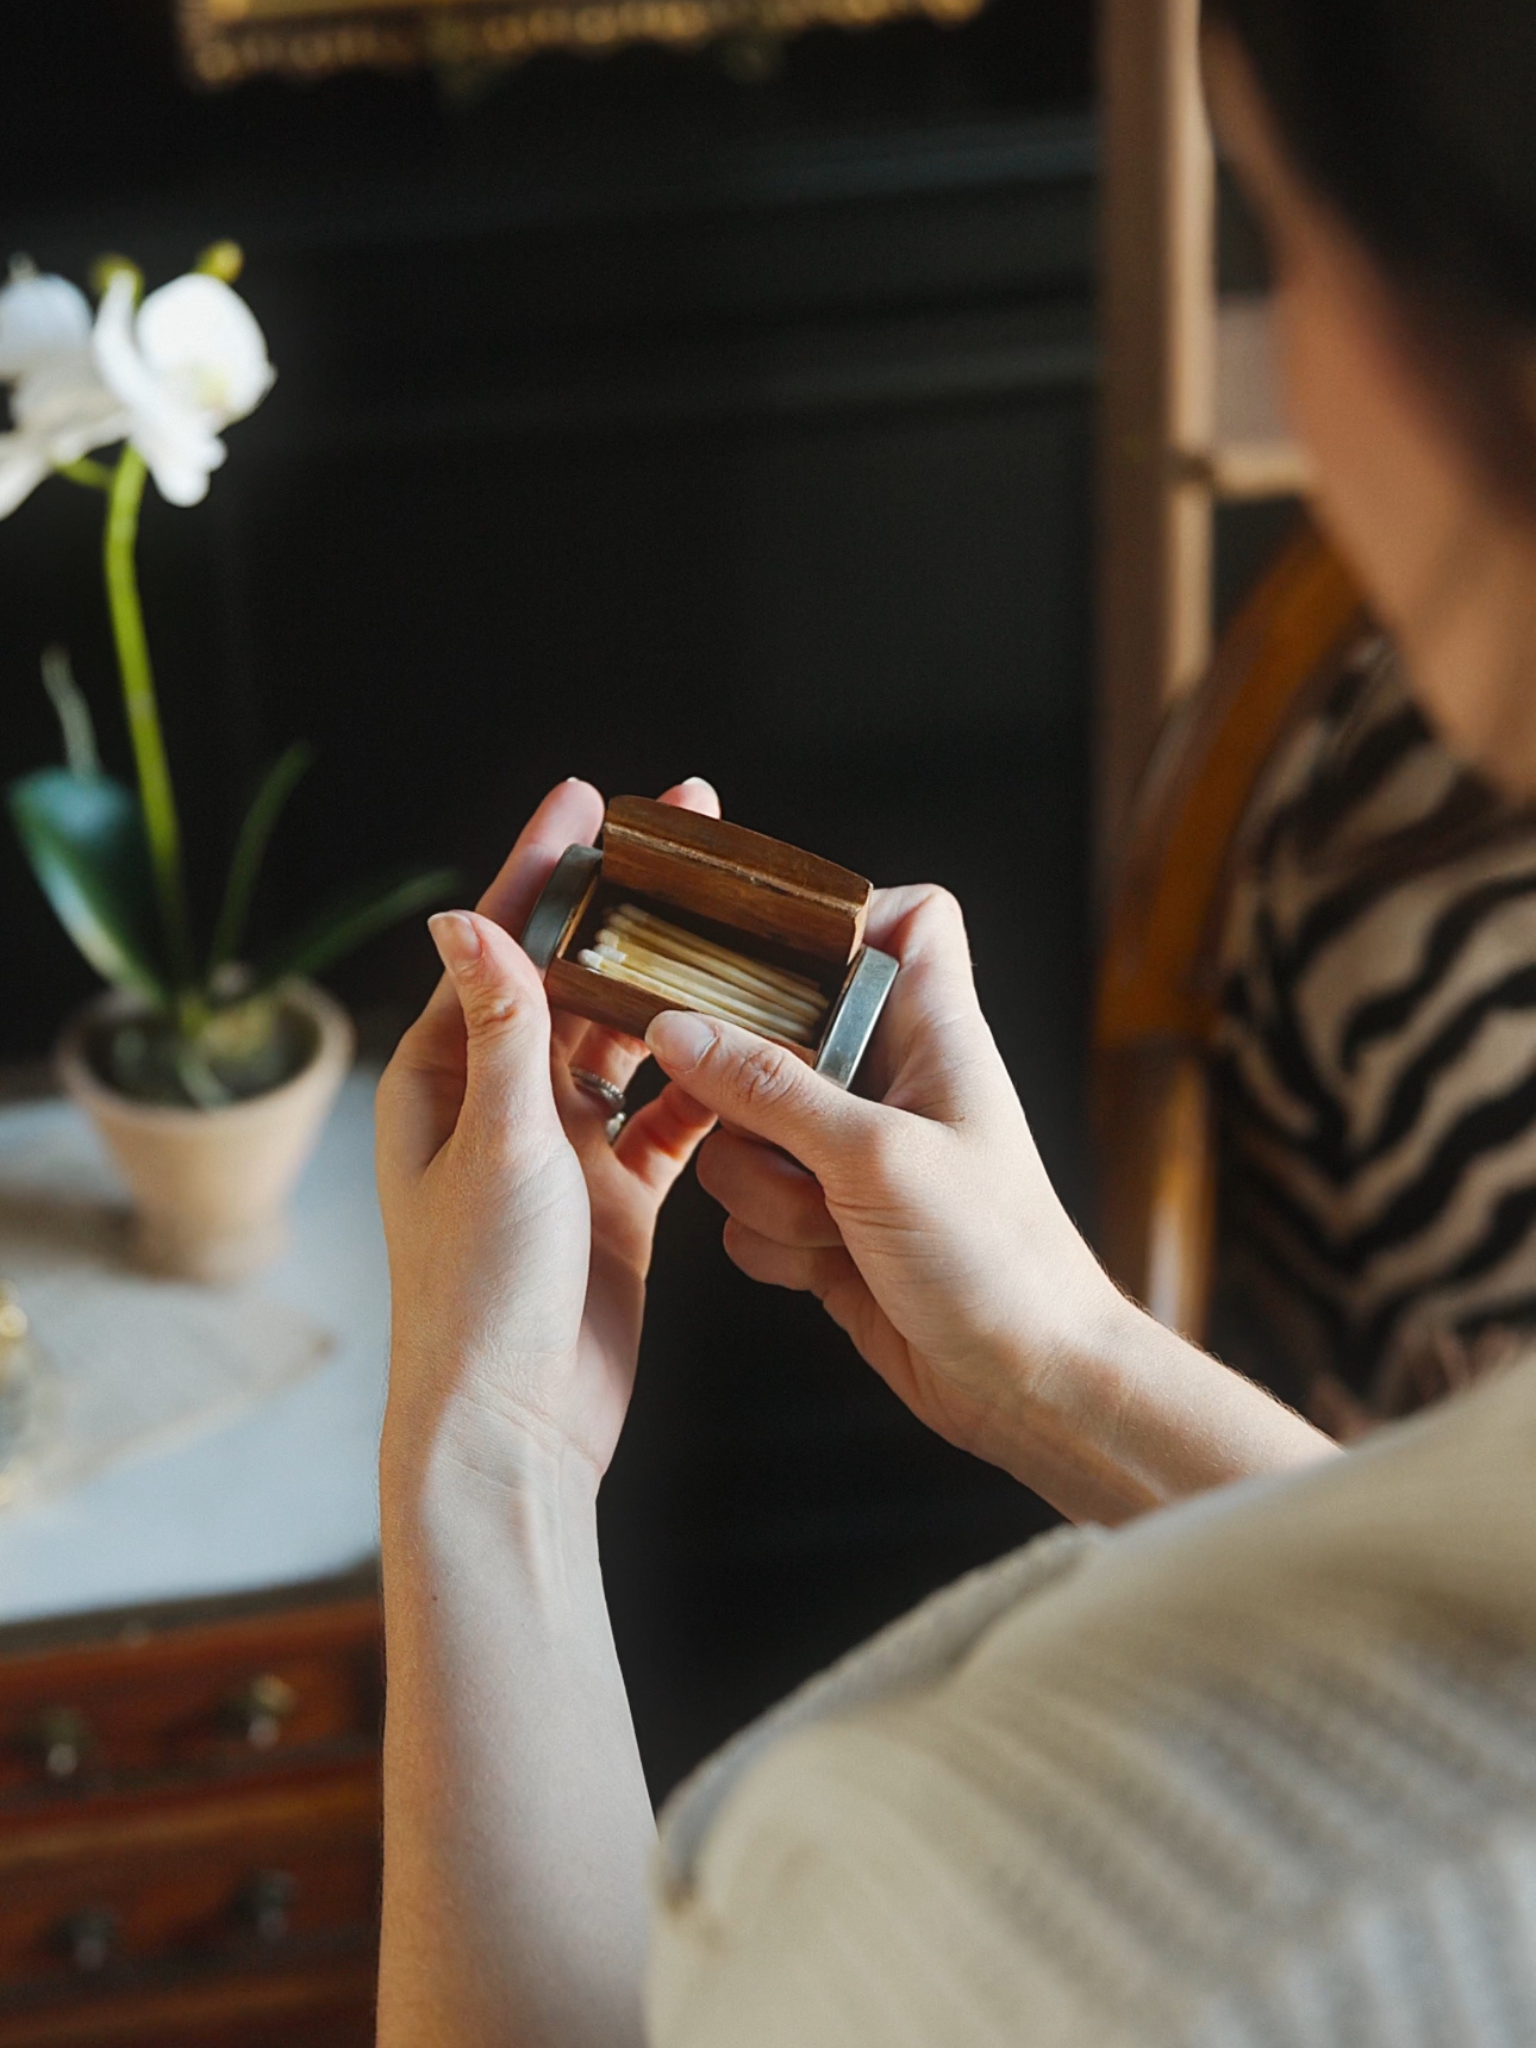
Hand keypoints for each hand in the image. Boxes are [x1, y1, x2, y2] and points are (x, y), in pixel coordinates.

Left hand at [376, 777, 719, 1482]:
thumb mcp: (497, 1145)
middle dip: (629, 912)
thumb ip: (502, 1030)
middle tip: (691, 838)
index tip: (587, 796)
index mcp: (442, 1077)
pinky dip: (702, 1089)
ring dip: (675, 994)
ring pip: (627, 1046)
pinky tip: (747, 1053)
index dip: (544, 865)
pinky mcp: (612, 1198)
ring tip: (734, 933)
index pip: (497, 945)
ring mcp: (559, 1151)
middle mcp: (497, 1104)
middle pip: (572, 980)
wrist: (515, 1426)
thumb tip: (466, 918)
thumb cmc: (482, 1293)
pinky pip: (665, 1121)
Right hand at [643, 884, 1120, 1476]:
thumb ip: (769, 1088)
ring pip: (743, 1135)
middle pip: (774, 1034)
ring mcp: (851, 1155)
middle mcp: (888, 1083)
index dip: (842, 918)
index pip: (903, 920)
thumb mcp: (875, 1155)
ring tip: (835, 1225)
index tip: (775, 951)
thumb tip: (677, 1028)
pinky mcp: (826, 1224)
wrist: (1030, 1385)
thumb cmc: (997, 1258)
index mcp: (931, 1032)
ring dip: (766, 1191)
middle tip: (788, 1139)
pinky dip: (772, 1244)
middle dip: (754, 1101)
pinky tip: (827, 1267)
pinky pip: (746, 1211)